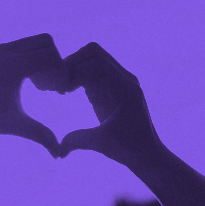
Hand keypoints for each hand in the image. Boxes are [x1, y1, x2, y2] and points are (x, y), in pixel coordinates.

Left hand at [0, 33, 69, 156]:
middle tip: (51, 87)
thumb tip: (60, 155)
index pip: (52, 57)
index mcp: (13, 66)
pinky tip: (22, 84)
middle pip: (46, 42)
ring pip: (32, 42)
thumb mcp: (13, 126)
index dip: (61, 73)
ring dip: (40, 60)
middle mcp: (4, 51)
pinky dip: (27, 59)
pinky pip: (18, 47)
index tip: (59, 93)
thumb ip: (40, 135)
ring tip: (38, 87)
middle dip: (54, 62)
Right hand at [58, 43, 164, 166]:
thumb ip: (79, 140)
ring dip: (74, 68)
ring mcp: (119, 81)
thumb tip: (57, 147)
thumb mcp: (102, 144)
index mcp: (125, 88)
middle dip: (72, 64)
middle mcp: (125, 79)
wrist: (147, 153)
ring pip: (92, 58)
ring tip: (61, 89)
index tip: (60, 90)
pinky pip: (93, 69)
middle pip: (93, 52)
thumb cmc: (130, 149)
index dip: (74, 71)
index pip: (96, 63)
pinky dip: (78, 75)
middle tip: (57, 85)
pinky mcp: (112, 86)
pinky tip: (67, 92)